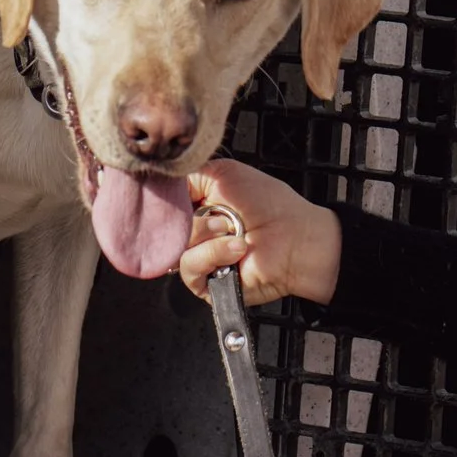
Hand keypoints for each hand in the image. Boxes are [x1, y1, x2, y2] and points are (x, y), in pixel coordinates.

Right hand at [178, 158, 342, 305]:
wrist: (296, 237)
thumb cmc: (270, 204)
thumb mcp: (224, 173)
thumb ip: (187, 174)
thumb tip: (160, 183)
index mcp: (195, 207)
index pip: (162, 205)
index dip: (165, 200)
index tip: (174, 194)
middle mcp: (194, 234)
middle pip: (164, 226)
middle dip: (192, 218)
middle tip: (222, 217)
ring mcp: (199, 259)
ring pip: (175, 247)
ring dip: (206, 235)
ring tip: (233, 232)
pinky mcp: (206, 283)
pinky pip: (189, 268)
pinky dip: (212, 254)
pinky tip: (236, 249)